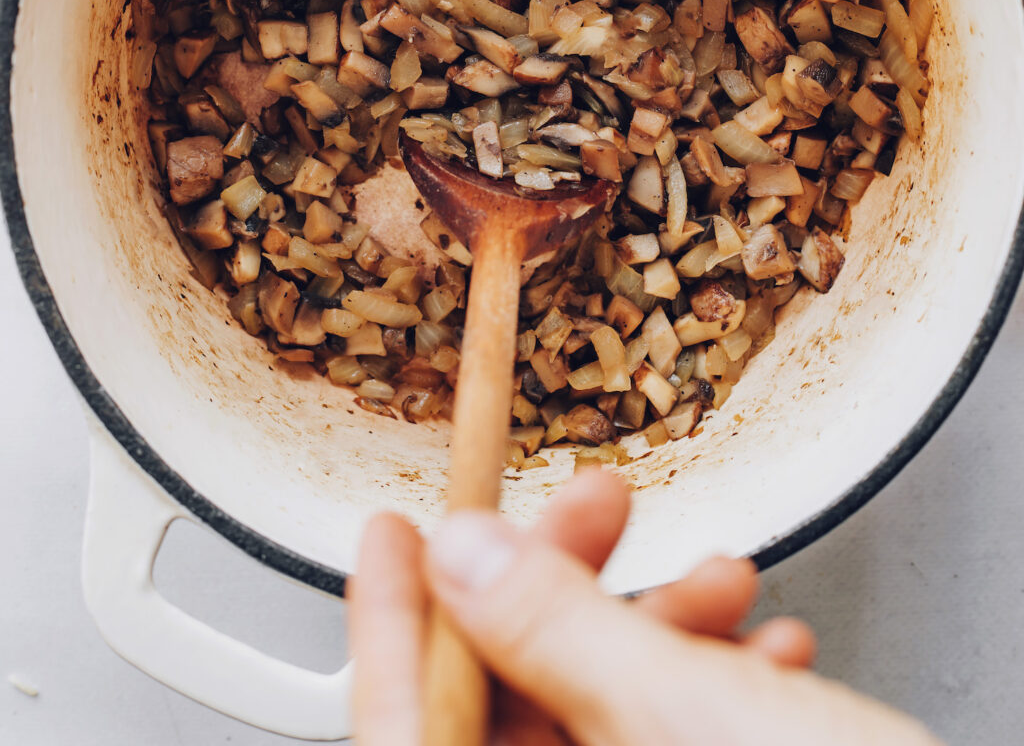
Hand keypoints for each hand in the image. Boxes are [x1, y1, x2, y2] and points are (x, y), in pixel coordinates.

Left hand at [351, 470, 938, 744]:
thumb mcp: (675, 715)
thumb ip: (553, 630)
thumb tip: (460, 555)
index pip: (403, 729)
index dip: (386, 621)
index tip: (390, 531)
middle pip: (509, 710)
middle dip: (566, 587)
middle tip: (599, 499)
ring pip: (596, 722)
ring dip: (660, 630)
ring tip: (726, 580)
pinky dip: (706, 689)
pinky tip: (767, 652)